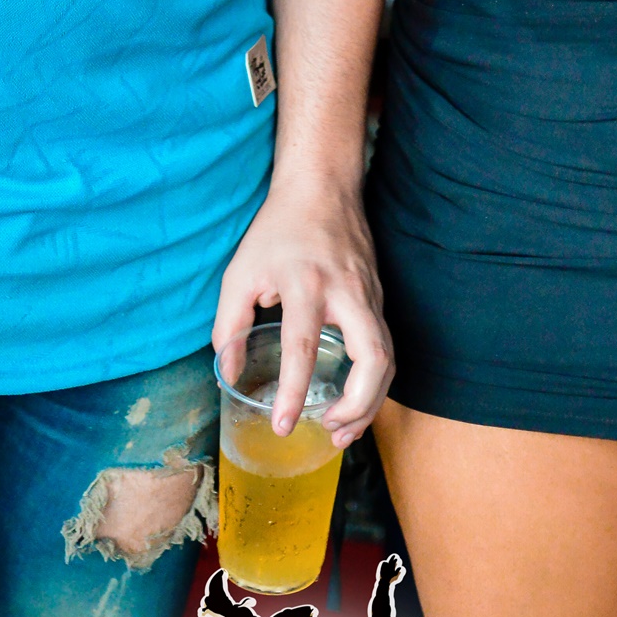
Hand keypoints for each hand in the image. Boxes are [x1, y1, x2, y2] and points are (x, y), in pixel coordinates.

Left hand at [213, 175, 391, 449]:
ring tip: (341, 429)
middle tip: (329, 430)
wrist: (323, 186)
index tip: (283, 425)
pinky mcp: (380, 299)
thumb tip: (228, 373)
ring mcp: (370, 295)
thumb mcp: (240, 271)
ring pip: (388, 358)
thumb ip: (228, 325)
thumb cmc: (278, 230)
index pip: (302, 345)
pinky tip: (352, 401)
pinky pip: (384, 348)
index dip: (293, 391)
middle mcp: (346, 291)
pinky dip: (373, 383)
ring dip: (370, 402)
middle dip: (357, 405)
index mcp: (305, 283)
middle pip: (373, 357)